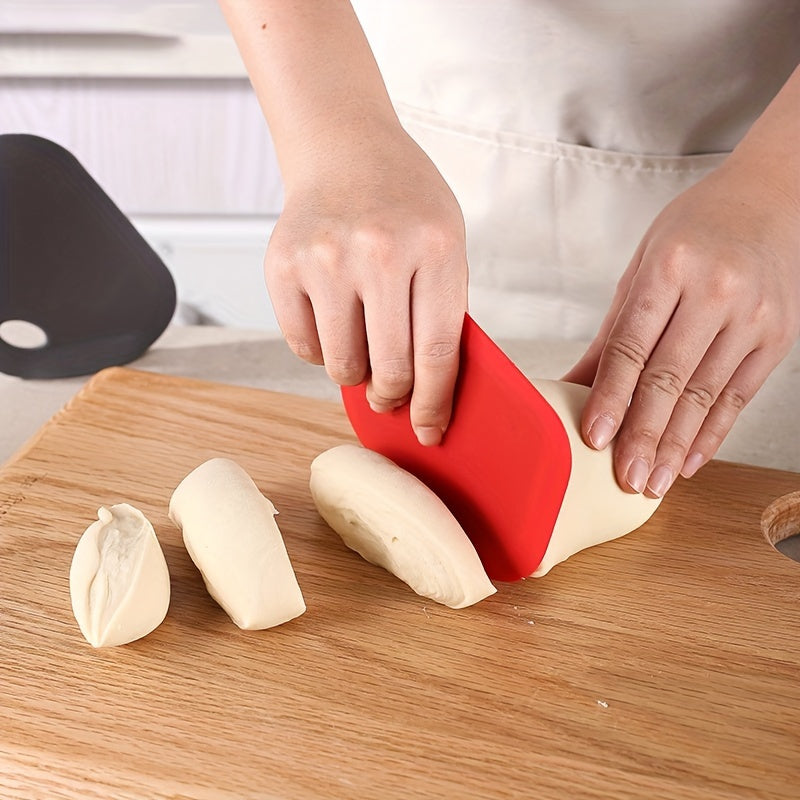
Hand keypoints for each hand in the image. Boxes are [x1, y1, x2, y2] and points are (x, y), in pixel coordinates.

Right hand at [265, 118, 468, 445]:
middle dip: (392, 396)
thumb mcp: (446, 244)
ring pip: (340, 366)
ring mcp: (325, 258)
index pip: (437, 354)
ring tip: (363, 347)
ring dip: (354, 373)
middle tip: (390, 394)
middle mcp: (378, 252)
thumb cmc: (405, 204)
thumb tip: (427, 394)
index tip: (430, 429)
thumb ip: (440, 312)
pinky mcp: (282, 265)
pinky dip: (320, 350)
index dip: (434, 404)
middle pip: (389, 370)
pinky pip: (303, 346)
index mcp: (434, 248)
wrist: (345, 149)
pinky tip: (333, 320)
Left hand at [564, 156, 799, 496]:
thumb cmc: (693, 232)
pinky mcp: (777, 338)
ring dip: (677, 445)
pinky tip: (690, 460)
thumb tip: (571, 385)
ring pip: (705, 394)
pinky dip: (712, 432)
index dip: (611, 396)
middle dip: (644, 434)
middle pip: (670, 377)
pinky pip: (738, 396)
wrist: (769, 200)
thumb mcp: (641, 268)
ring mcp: (753, 316)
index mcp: (670, 267)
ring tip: (653, 480)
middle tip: (625, 477)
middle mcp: (716, 291)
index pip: (632, 345)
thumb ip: (612, 331)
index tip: (594, 437)